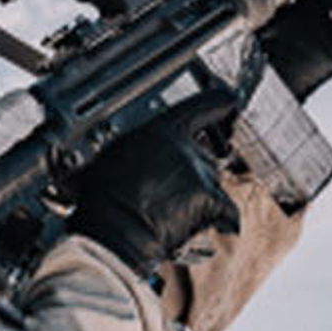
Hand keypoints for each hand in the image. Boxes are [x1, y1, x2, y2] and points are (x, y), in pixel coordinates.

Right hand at [68, 89, 239, 278]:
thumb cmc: (103, 199)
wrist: (114, 230)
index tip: (228, 100)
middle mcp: (183, 146)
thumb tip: (136, 162)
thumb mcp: (113, 158)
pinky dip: (219, 220)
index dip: (218, 102)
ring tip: (170, 214)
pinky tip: (201, 225)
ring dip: (199, 197)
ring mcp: (199, 172)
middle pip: (205, 154)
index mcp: (158, 130)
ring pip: (212, 183)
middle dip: (192, 174)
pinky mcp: (209, 198)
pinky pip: (226, 210)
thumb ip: (138, 152)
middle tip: (167, 193)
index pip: (200, 107)